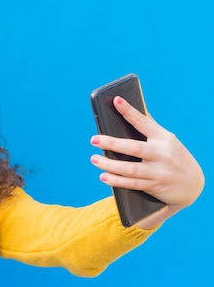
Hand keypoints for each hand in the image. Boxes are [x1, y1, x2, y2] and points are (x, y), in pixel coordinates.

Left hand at [90, 96, 203, 225]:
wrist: (193, 184)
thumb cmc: (173, 157)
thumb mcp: (167, 141)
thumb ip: (149, 129)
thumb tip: (127, 111)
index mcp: (163, 138)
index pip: (143, 122)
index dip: (129, 111)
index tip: (116, 100)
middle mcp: (161, 154)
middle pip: (134, 148)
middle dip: (112, 143)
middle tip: (94, 139)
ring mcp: (158, 171)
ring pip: (130, 169)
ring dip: (109, 165)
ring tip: (94, 159)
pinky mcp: (154, 185)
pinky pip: (132, 184)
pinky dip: (116, 181)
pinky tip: (104, 177)